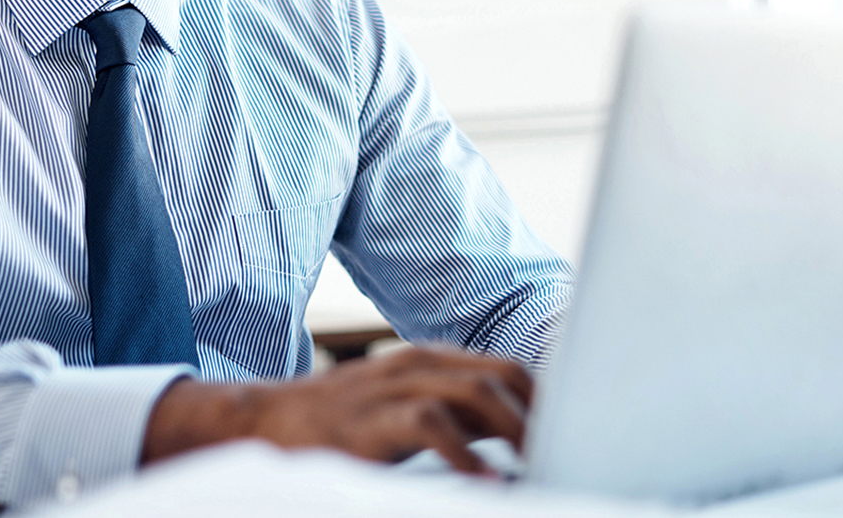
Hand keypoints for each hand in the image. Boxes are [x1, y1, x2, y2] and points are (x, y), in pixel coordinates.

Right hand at [141, 345, 532, 474]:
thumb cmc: (344, 425)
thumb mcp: (406, 410)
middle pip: (504, 376)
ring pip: (476, 392)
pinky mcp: (373, 419)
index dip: (549, 401)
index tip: (577, 436)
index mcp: (433, 361)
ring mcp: (395, 387)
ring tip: (539, 464)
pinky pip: (431, 424)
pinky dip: (465, 453)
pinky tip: (485, 480)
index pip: (510, 368)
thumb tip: (519, 439)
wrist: (265, 421)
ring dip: (516, 429)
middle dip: (542, 416)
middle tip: (567, 455)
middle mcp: (420, 364)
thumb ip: (458, 416)